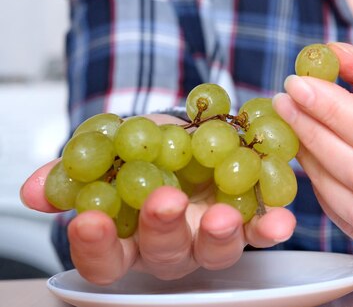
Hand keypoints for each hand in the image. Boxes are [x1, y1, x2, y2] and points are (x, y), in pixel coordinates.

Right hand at [20, 114, 295, 284]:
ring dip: (218, 235)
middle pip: (164, 255)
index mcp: (131, 236)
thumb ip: (77, 167)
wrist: (195, 131)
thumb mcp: (111, 146)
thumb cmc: (150, 147)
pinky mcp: (250, 222)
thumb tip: (33, 188)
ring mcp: (213, 237)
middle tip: (165, 202)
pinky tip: (280, 219)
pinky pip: (261, 231)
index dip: (96, 245)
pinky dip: (270, 227)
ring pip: (215, 251)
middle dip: (162, 230)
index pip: (105, 257)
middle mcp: (172, 245)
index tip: (92, 220)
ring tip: (221, 215)